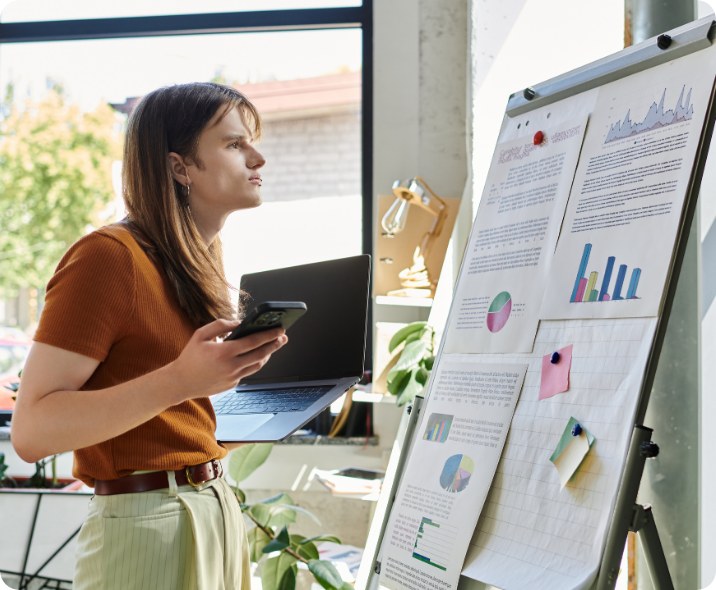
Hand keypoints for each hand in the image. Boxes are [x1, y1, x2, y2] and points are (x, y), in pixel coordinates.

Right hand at [167, 318, 286, 402]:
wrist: (180, 382)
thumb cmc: (190, 356)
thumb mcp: (200, 334)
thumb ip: (221, 325)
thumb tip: (240, 322)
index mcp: (223, 352)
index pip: (253, 342)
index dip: (269, 335)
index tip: (280, 329)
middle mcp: (230, 366)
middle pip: (260, 354)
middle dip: (274, 345)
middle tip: (283, 337)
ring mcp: (232, 377)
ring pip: (257, 365)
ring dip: (267, 355)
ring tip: (273, 345)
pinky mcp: (232, 385)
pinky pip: (247, 372)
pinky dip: (253, 363)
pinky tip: (257, 355)